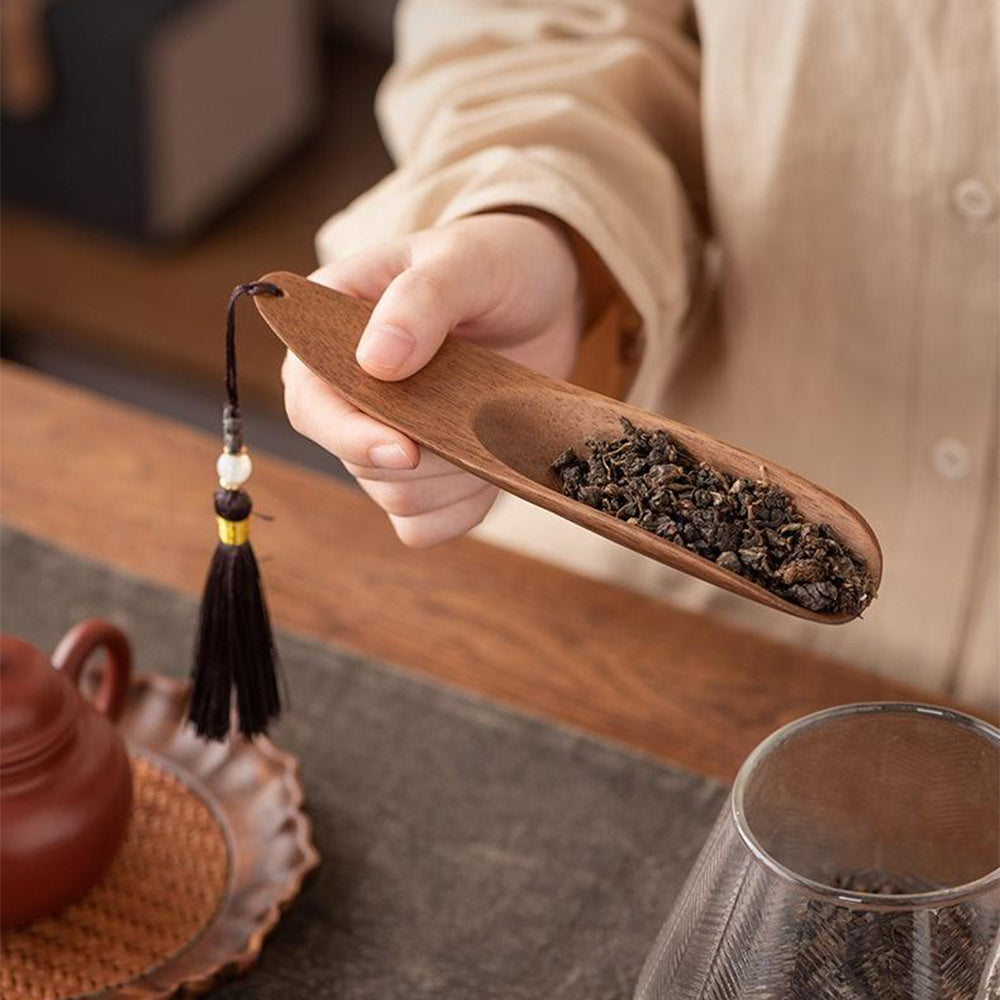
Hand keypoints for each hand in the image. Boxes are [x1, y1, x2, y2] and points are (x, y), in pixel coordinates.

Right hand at [282, 212, 582, 545]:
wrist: (545, 292)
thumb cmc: (496, 261)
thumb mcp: (465, 261)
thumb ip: (421, 300)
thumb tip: (376, 360)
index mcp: (330, 333)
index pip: (310, 403)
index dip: (348, 434)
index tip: (405, 448)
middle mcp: (347, 394)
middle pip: (358, 463)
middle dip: (428, 452)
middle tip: (484, 410)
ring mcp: (388, 438)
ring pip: (398, 498)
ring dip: (456, 477)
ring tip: (497, 421)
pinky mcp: (427, 472)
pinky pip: (426, 523)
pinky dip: (462, 508)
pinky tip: (493, 465)